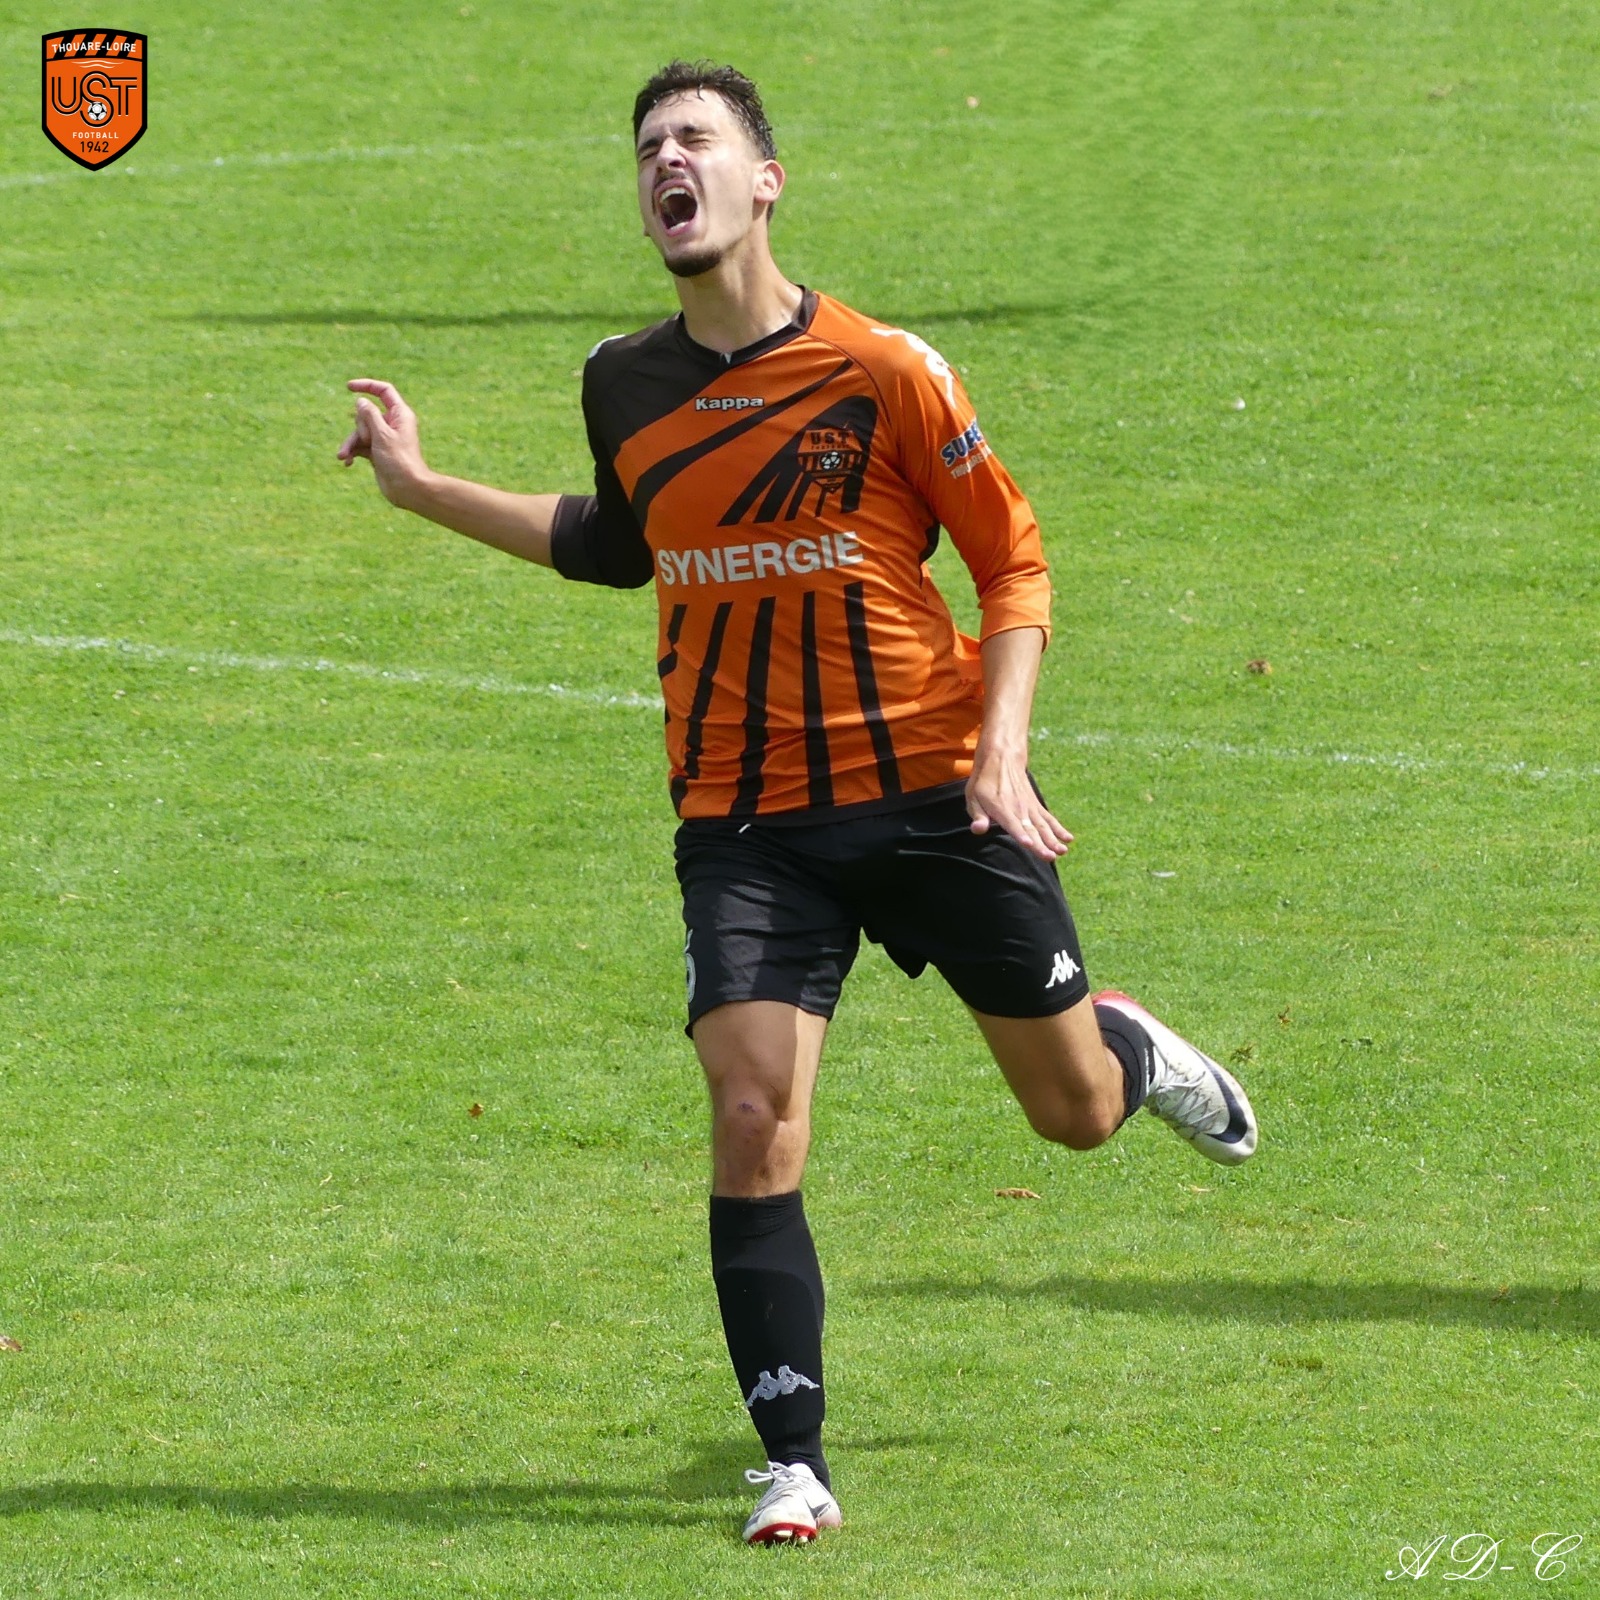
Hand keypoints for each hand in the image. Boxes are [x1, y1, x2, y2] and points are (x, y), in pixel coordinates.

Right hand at [336, 378, 428, 507]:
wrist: (407, 489)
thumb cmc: (399, 461)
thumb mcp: (381, 434)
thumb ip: (369, 415)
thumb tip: (361, 401)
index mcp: (400, 414)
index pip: (384, 391)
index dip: (367, 385)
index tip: (349, 387)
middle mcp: (392, 424)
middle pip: (366, 413)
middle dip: (360, 426)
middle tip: (368, 440)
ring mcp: (384, 438)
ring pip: (360, 431)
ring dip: (350, 443)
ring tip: (344, 455)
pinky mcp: (377, 452)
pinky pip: (359, 446)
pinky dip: (352, 452)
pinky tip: (347, 462)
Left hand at [965, 741, 1073, 861]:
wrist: (1002, 760)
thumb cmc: (984, 783)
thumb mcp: (973, 797)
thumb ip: (978, 815)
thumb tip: (978, 829)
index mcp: (1001, 808)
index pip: (1012, 824)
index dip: (1020, 835)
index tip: (1029, 844)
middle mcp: (1018, 809)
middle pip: (1031, 830)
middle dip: (1040, 845)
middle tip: (1050, 857)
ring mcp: (1030, 808)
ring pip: (1043, 826)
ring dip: (1053, 840)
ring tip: (1062, 852)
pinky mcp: (1036, 806)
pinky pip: (1049, 819)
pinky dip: (1059, 829)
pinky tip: (1068, 839)